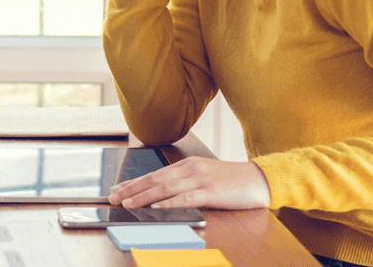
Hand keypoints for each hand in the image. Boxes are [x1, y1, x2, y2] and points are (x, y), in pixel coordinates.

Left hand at [106, 157, 271, 209]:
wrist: (259, 179)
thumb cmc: (231, 181)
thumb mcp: (204, 175)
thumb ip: (184, 181)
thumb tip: (161, 194)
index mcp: (187, 165)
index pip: (154, 174)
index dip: (134, 182)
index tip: (117, 189)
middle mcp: (190, 169)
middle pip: (154, 180)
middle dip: (131, 189)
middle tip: (113, 198)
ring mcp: (200, 179)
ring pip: (165, 188)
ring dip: (143, 197)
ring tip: (127, 203)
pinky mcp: (210, 192)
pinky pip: (185, 198)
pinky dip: (169, 203)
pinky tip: (156, 208)